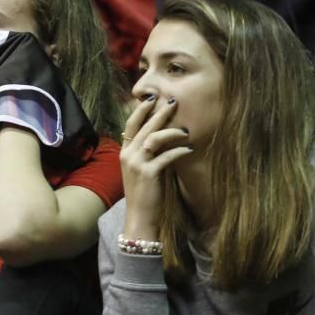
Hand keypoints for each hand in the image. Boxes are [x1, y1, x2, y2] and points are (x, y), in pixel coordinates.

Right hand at [119, 96, 192, 238]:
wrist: (140, 216)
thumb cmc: (144, 192)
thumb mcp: (142, 168)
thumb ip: (148, 152)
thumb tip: (164, 136)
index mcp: (124, 152)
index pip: (130, 125)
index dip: (141, 110)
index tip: (153, 99)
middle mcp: (127, 155)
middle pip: (143, 127)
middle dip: (159, 113)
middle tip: (173, 101)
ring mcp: (136, 164)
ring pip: (154, 138)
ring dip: (171, 131)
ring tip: (186, 130)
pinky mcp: (148, 173)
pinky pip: (166, 156)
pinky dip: (179, 151)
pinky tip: (189, 150)